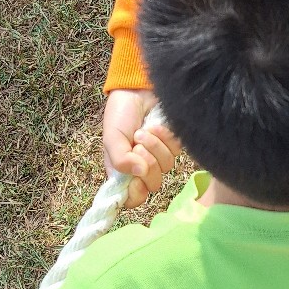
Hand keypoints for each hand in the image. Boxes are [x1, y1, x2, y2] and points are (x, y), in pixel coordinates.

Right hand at [102, 88, 179, 202]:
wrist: (138, 89)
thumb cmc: (121, 114)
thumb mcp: (112, 137)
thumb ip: (120, 159)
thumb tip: (140, 173)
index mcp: (124, 172)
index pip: (133, 199)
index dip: (136, 193)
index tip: (135, 179)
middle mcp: (143, 168)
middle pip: (153, 184)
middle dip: (147, 161)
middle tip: (137, 141)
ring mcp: (160, 157)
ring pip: (166, 166)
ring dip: (155, 146)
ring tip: (145, 130)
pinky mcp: (174, 144)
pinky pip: (177, 151)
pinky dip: (166, 137)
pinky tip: (157, 126)